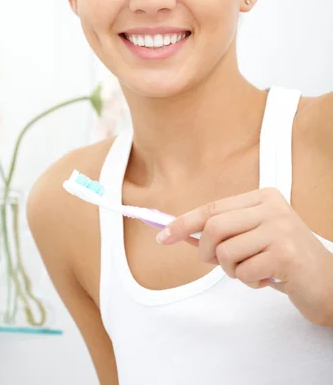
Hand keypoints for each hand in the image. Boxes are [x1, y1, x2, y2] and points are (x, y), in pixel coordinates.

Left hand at [155, 187, 332, 326]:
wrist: (329, 282)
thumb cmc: (285, 259)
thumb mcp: (254, 237)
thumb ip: (224, 232)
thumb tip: (179, 232)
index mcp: (262, 197)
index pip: (212, 208)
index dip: (184, 222)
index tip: (163, 236)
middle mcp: (272, 208)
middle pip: (213, 228)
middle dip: (207, 252)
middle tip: (219, 264)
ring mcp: (280, 229)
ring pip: (225, 253)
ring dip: (232, 271)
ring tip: (253, 271)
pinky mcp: (285, 254)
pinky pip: (244, 272)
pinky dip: (249, 282)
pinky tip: (268, 280)